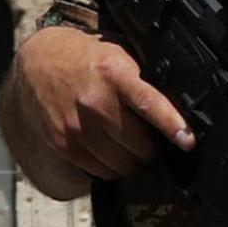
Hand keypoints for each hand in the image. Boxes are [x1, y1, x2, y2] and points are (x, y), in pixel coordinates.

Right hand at [16, 30, 193, 181]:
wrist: (39, 64)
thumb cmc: (86, 59)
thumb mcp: (119, 55)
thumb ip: (145, 77)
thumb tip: (181, 103)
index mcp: (114, 73)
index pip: (149, 103)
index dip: (172, 124)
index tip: (189, 140)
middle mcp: (95, 101)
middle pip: (141, 146)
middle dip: (151, 146)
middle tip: (147, 135)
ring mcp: (78, 127)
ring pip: (124, 164)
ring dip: (133, 159)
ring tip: (127, 141)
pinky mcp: (65, 145)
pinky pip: (103, 171)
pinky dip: (112, 166)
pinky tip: (109, 148)